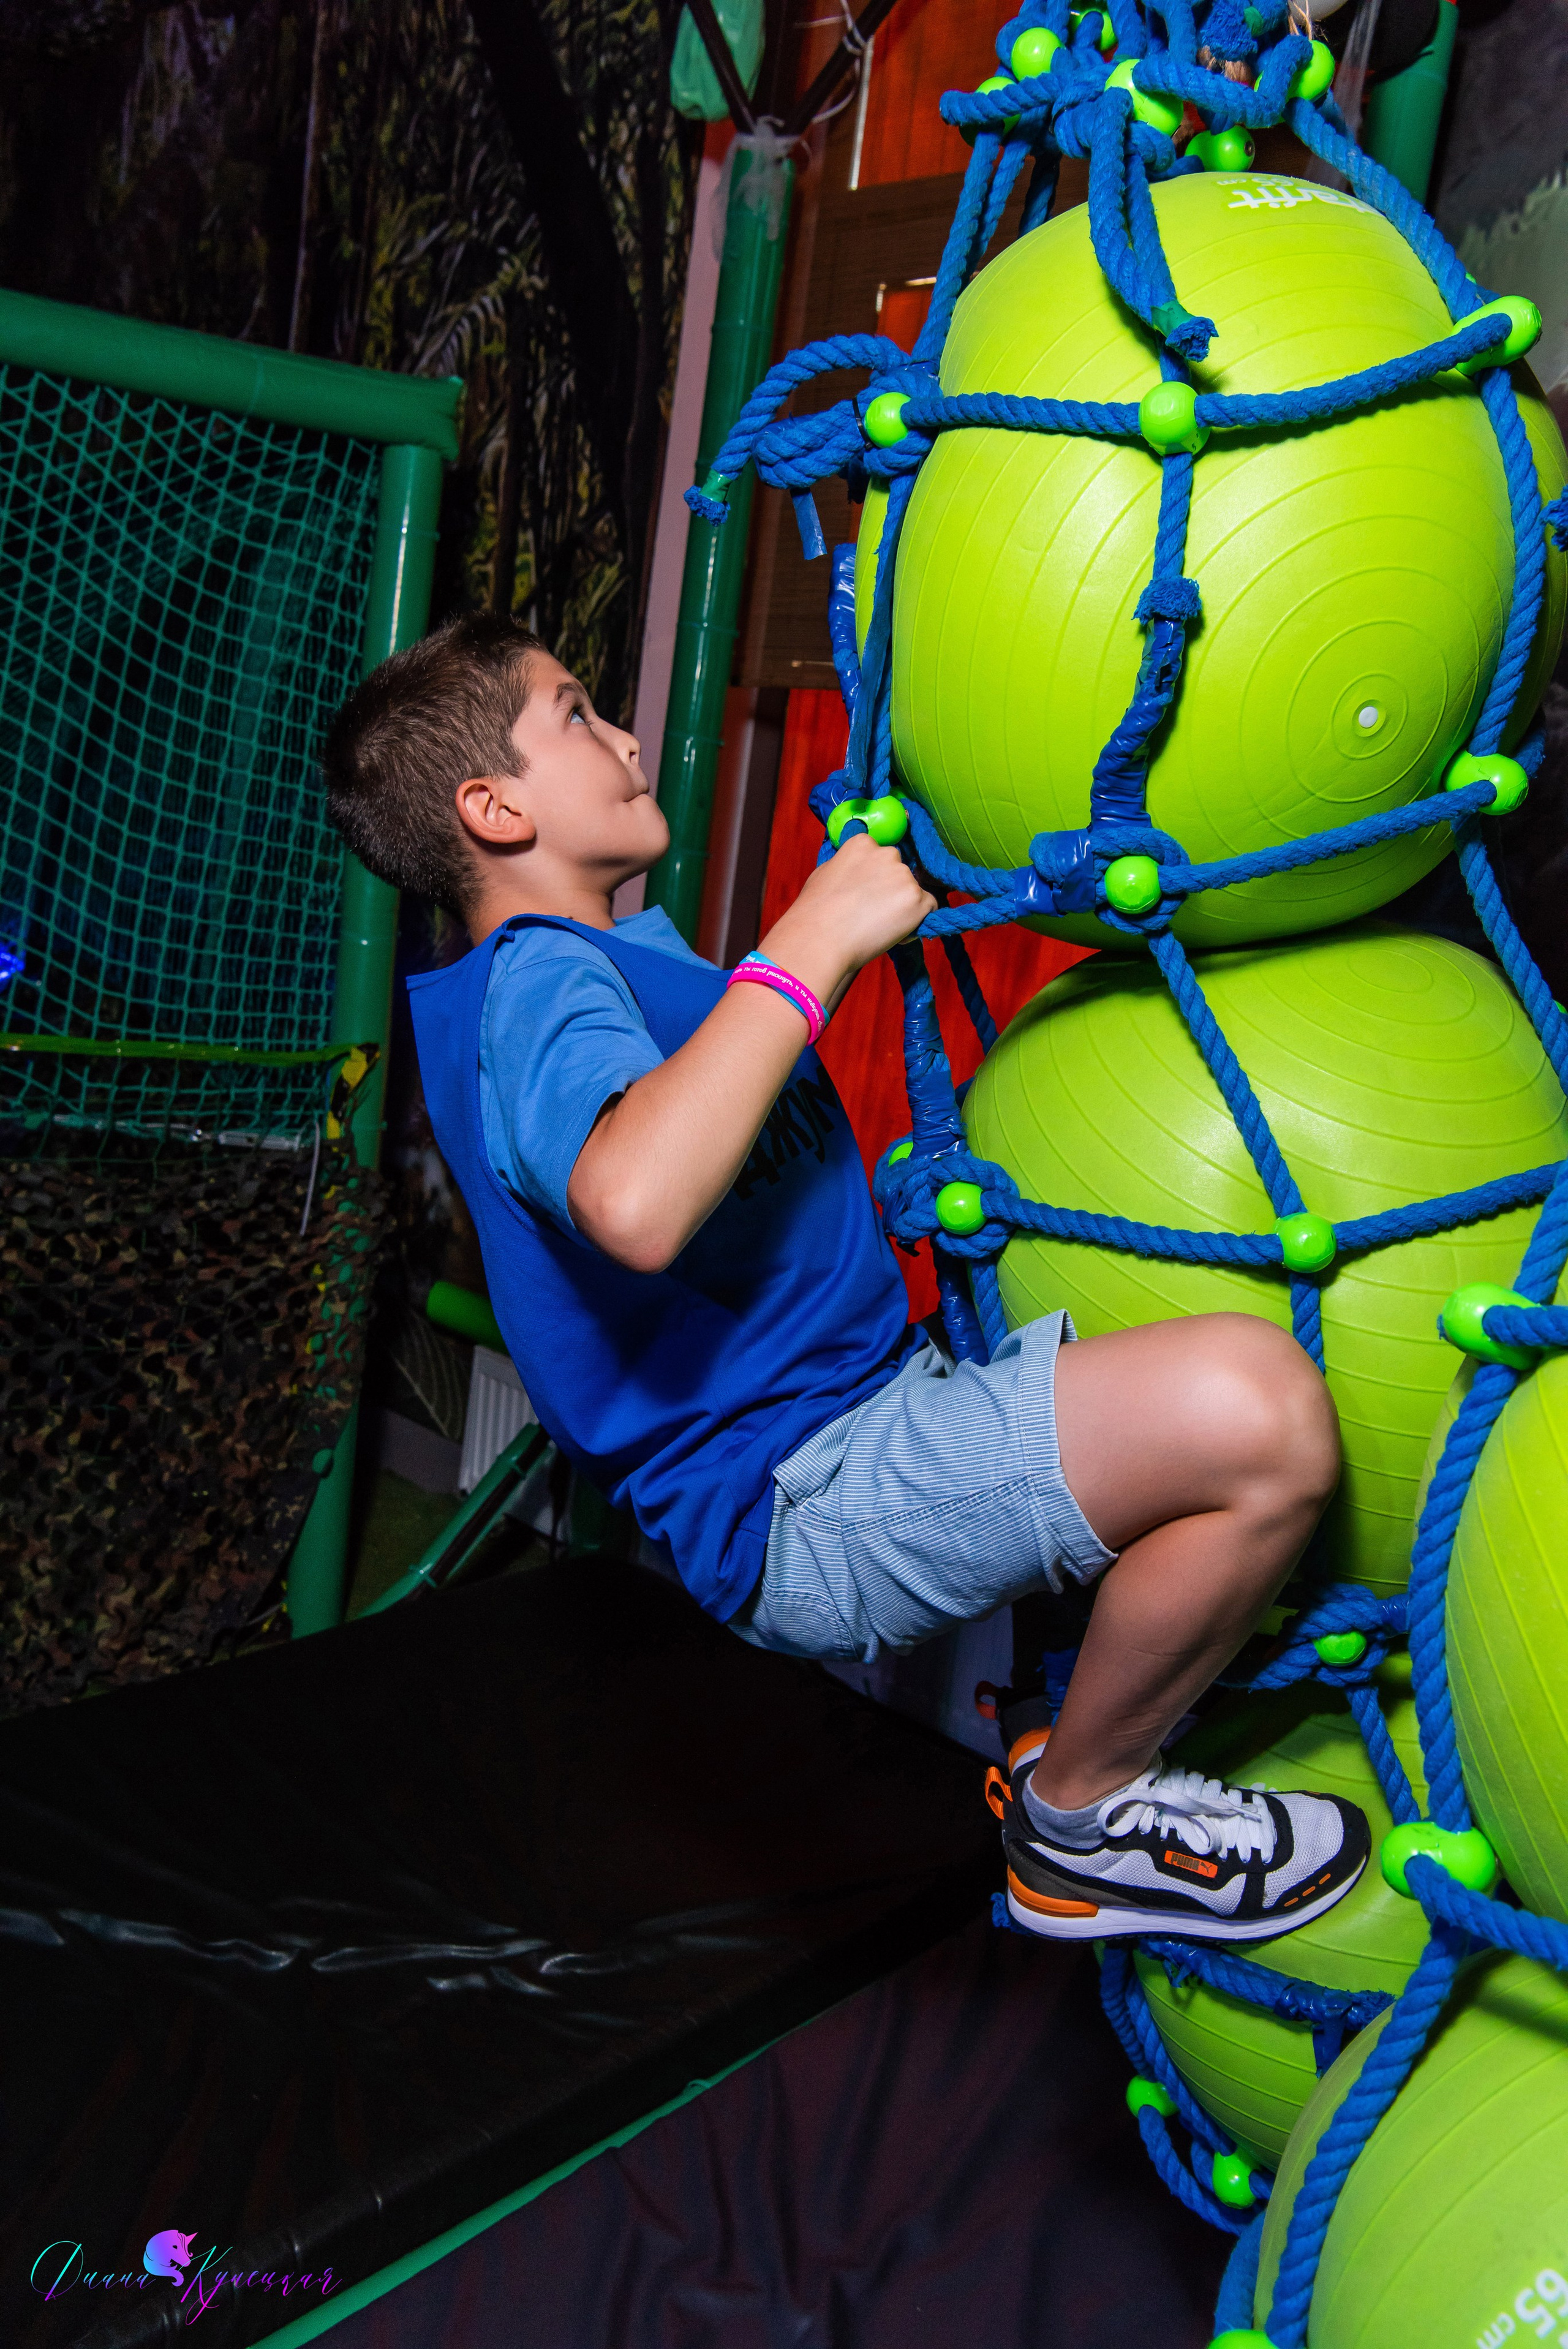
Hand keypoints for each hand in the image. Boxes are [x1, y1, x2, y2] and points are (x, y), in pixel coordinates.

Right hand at [759, 832, 935, 1008]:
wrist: (821, 938)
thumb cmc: (814, 911)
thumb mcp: (826, 873)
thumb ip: (848, 866)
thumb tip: (856, 870)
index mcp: (863, 843)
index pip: (881, 855)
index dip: (876, 877)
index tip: (866, 893)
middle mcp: (887, 853)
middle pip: (900, 870)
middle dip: (892, 889)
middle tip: (873, 913)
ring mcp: (904, 875)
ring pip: (914, 891)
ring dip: (904, 906)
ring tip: (879, 927)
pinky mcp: (917, 898)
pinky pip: (929, 908)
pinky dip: (917, 922)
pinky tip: (895, 934)